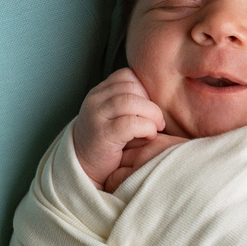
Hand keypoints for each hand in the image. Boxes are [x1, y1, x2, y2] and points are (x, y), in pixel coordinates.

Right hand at [71, 68, 184, 189]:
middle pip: (131, 87)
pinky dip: (146, 128)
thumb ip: (131, 103)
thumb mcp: (115, 116)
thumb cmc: (107, 144)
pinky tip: (148, 137)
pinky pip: (130, 123)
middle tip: (158, 121)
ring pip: (131, 102)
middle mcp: (95, 101)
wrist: (84, 169)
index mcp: (99, 93)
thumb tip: (162, 96)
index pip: (126, 76)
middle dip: (151, 103)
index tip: (148, 108)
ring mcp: (96, 116)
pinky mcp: (102, 135)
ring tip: (155, 128)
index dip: (144, 89)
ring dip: (152, 115)